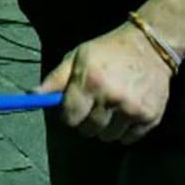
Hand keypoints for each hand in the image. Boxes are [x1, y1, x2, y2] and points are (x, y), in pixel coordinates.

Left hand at [37, 22, 172, 143]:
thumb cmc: (108, 51)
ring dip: (107, 127)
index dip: (69, 114)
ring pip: (108, 137)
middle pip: (88, 131)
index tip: (73, 107)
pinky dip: (125, 130)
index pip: (70, 117)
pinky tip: (127, 111)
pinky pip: (128, 139)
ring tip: (113, 106)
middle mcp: (112, 97)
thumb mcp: (78, 56)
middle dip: (87, 121)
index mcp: (91, 81)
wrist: (152, 45)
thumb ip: (56, 78)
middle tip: (95, 105)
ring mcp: (133, 109)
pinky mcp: (151, 117)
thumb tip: (32, 96)